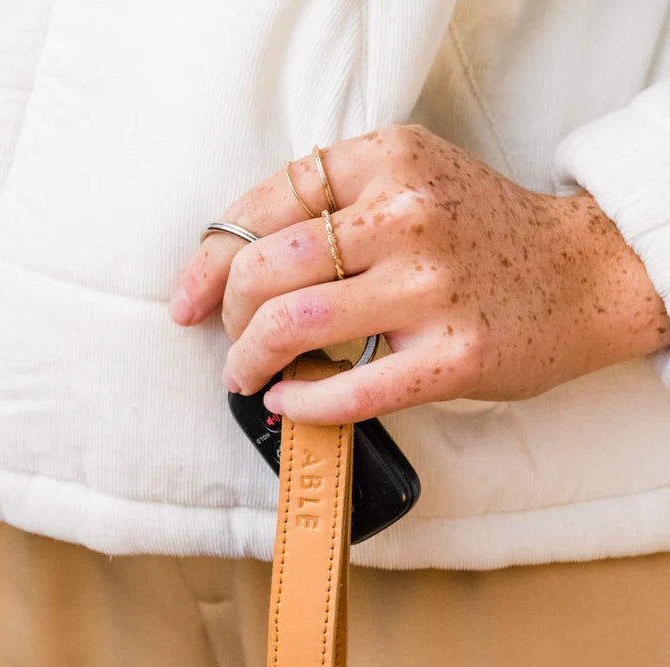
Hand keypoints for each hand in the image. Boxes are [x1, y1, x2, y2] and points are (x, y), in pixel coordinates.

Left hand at [170, 125, 668, 423]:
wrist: (583, 274)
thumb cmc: (484, 234)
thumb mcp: (413, 182)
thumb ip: (336, 205)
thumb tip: (237, 268)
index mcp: (388, 159)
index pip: (263, 204)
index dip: (208, 258)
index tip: (187, 298)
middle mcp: (408, 215)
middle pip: (265, 268)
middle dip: (226, 318)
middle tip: (229, 343)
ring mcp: (433, 287)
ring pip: (294, 324)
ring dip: (249, 361)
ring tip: (247, 377)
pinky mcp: (454, 355)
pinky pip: (351, 388)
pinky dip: (302, 403)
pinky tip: (288, 403)